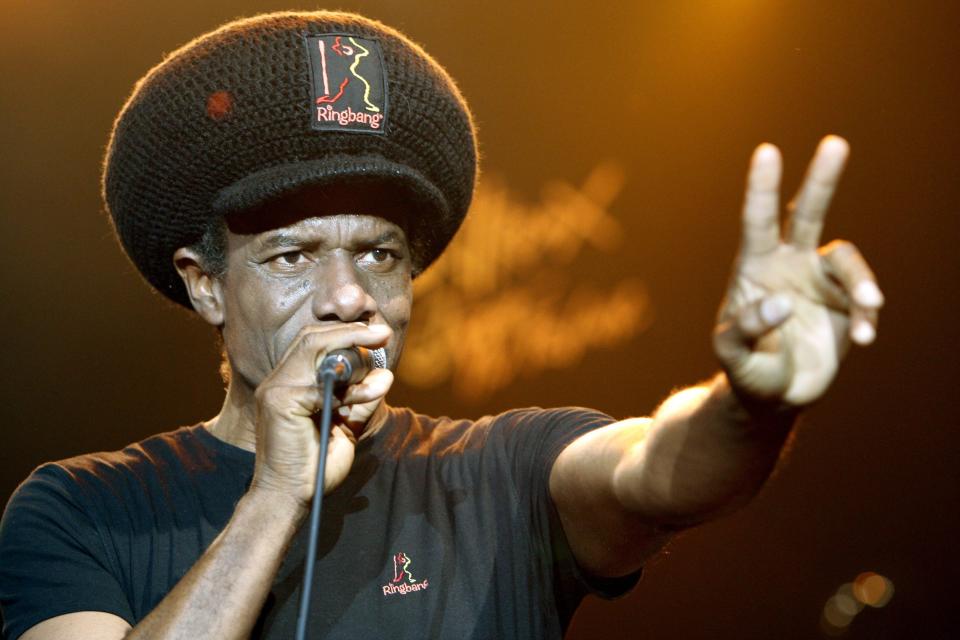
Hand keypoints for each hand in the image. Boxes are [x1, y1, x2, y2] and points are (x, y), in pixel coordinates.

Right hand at [250, 323, 393, 503]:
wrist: (291, 498)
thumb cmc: (317, 465)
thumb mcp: (347, 425)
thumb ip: (362, 398)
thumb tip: (385, 373)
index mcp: (290, 383)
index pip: (314, 341)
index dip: (347, 333)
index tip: (379, 335)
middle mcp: (278, 381)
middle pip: (313, 336)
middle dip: (352, 332)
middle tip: (382, 335)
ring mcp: (275, 389)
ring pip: (315, 348)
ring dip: (353, 352)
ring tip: (378, 357)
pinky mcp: (280, 402)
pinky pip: (320, 382)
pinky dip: (350, 386)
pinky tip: (369, 392)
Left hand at [713, 136, 883, 406]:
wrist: (777, 393)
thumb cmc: (746, 367)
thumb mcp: (731, 353)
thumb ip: (746, 328)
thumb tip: (782, 302)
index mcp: (754, 267)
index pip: (758, 221)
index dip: (763, 187)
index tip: (767, 151)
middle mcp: (789, 264)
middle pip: (807, 214)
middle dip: (821, 179)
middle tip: (835, 143)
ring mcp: (820, 282)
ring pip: (847, 261)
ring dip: (860, 281)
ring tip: (870, 307)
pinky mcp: (847, 305)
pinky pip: (865, 300)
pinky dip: (868, 316)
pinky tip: (864, 338)